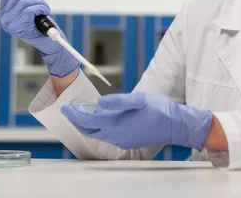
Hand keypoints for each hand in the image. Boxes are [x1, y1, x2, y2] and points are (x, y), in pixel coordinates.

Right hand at [0, 0, 78, 77]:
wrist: (48, 42)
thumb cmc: (38, 24)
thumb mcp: (24, 10)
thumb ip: (14, 0)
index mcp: (4, 13)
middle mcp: (5, 19)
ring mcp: (11, 24)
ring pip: (25, 1)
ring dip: (39, 1)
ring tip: (44, 8)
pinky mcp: (21, 27)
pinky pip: (31, 9)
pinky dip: (41, 8)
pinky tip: (45, 12)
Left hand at [61, 92, 212, 149]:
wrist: (175, 126)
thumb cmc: (159, 110)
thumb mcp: (139, 99)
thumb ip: (118, 101)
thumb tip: (99, 103)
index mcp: (115, 124)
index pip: (87, 121)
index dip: (74, 115)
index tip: (64, 108)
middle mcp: (116, 136)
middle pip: (89, 130)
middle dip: (77, 121)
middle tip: (69, 111)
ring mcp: (122, 140)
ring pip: (98, 134)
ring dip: (88, 125)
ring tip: (82, 113)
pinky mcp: (128, 141)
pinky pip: (107, 136)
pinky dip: (99, 128)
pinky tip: (102, 119)